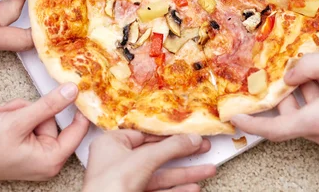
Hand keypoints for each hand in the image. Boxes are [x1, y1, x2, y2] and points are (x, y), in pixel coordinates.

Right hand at [0, 83, 88, 189]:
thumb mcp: (19, 120)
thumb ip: (49, 105)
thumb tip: (73, 91)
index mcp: (52, 159)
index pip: (78, 129)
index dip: (78, 107)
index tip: (80, 87)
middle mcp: (47, 160)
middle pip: (54, 119)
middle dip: (32, 109)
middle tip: (15, 109)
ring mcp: (35, 154)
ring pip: (39, 117)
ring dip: (21, 110)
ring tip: (3, 115)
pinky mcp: (24, 148)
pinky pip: (29, 123)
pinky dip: (15, 117)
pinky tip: (1, 118)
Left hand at [82, 130, 215, 190]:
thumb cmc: (110, 185)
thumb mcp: (145, 159)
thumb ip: (171, 147)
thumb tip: (192, 138)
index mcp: (111, 143)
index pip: (146, 133)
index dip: (170, 134)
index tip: (190, 133)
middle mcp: (117, 161)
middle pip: (157, 155)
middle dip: (183, 155)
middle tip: (203, 148)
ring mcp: (125, 182)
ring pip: (161, 175)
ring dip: (185, 174)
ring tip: (207, 170)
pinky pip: (158, 190)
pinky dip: (176, 189)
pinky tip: (192, 188)